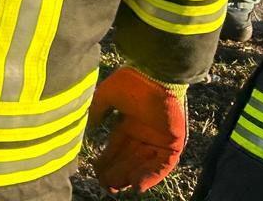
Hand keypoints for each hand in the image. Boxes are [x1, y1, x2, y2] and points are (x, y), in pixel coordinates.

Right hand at [87, 66, 187, 193]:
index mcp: (130, 123)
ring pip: (144, 165)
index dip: (106, 160)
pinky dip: (150, 176)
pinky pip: (163, 165)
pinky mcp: (173, 144)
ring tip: (116, 188)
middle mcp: (144, 134)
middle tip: (105, 185)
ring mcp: (160, 140)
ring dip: (130, 177)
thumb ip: (98, 111)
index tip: (95, 171)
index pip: (116, 147)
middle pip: (129, 160)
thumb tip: (89, 127)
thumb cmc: (132, 81)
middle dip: (116, 173)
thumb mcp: (107, 95)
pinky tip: (136, 186)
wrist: (156, 73)